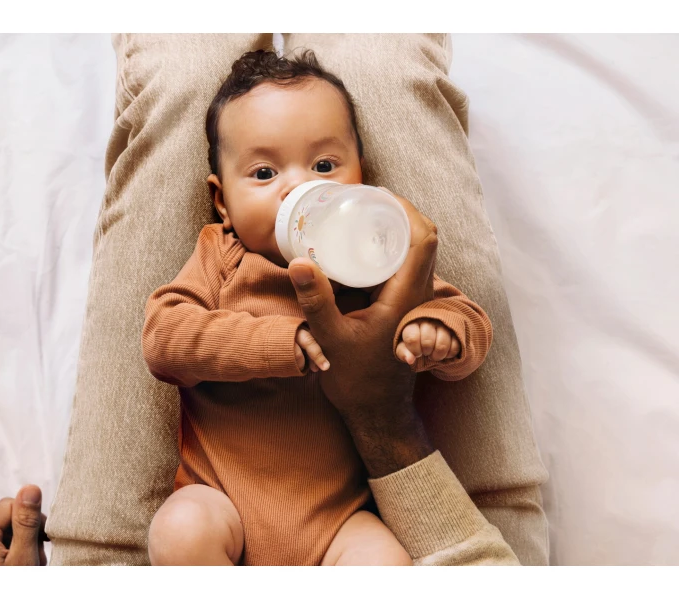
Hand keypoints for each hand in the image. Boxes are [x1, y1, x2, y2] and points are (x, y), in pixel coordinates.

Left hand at [0, 484, 48, 565]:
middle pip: (4, 520)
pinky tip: (17, 569)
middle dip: (26, 534)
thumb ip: (26, 522)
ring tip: (29, 566)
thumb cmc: (6, 594)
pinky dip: (7, 557)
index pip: (11, 504)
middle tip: (38, 557)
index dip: (32, 518)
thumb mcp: (23, 558)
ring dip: (19, 546)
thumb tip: (30, 488)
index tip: (45, 538)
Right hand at [288, 188, 437, 476]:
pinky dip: (388, 248)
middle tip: (363, 199)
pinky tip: (360, 247)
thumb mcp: (331, 338)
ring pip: (416, 252)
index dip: (406, 209)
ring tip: (361, 214)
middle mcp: (416, 295)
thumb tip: (299, 261)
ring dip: (395, 229)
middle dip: (398, 212)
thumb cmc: (358, 380)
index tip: (376, 194)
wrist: (377, 413)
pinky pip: (403, 267)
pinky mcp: (402, 308)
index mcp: (406, 296)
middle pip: (423, 238)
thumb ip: (316, 300)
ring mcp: (412, 302)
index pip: (423, 238)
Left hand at [396, 318, 460, 363]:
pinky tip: (445, 353)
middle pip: (427, 341)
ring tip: (434, 355)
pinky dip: (450, 354)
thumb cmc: (415, 341)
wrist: (431, 332)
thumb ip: (403, 353)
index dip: (415, 351)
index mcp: (412, 323)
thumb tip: (410, 360)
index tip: (417, 353)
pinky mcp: (455, 330)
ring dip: (438, 355)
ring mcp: (443, 324)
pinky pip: (455, 346)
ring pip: (442, 345)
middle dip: (426, 352)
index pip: (412, 338)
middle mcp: (428, 320)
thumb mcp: (405, 347)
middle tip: (426, 353)